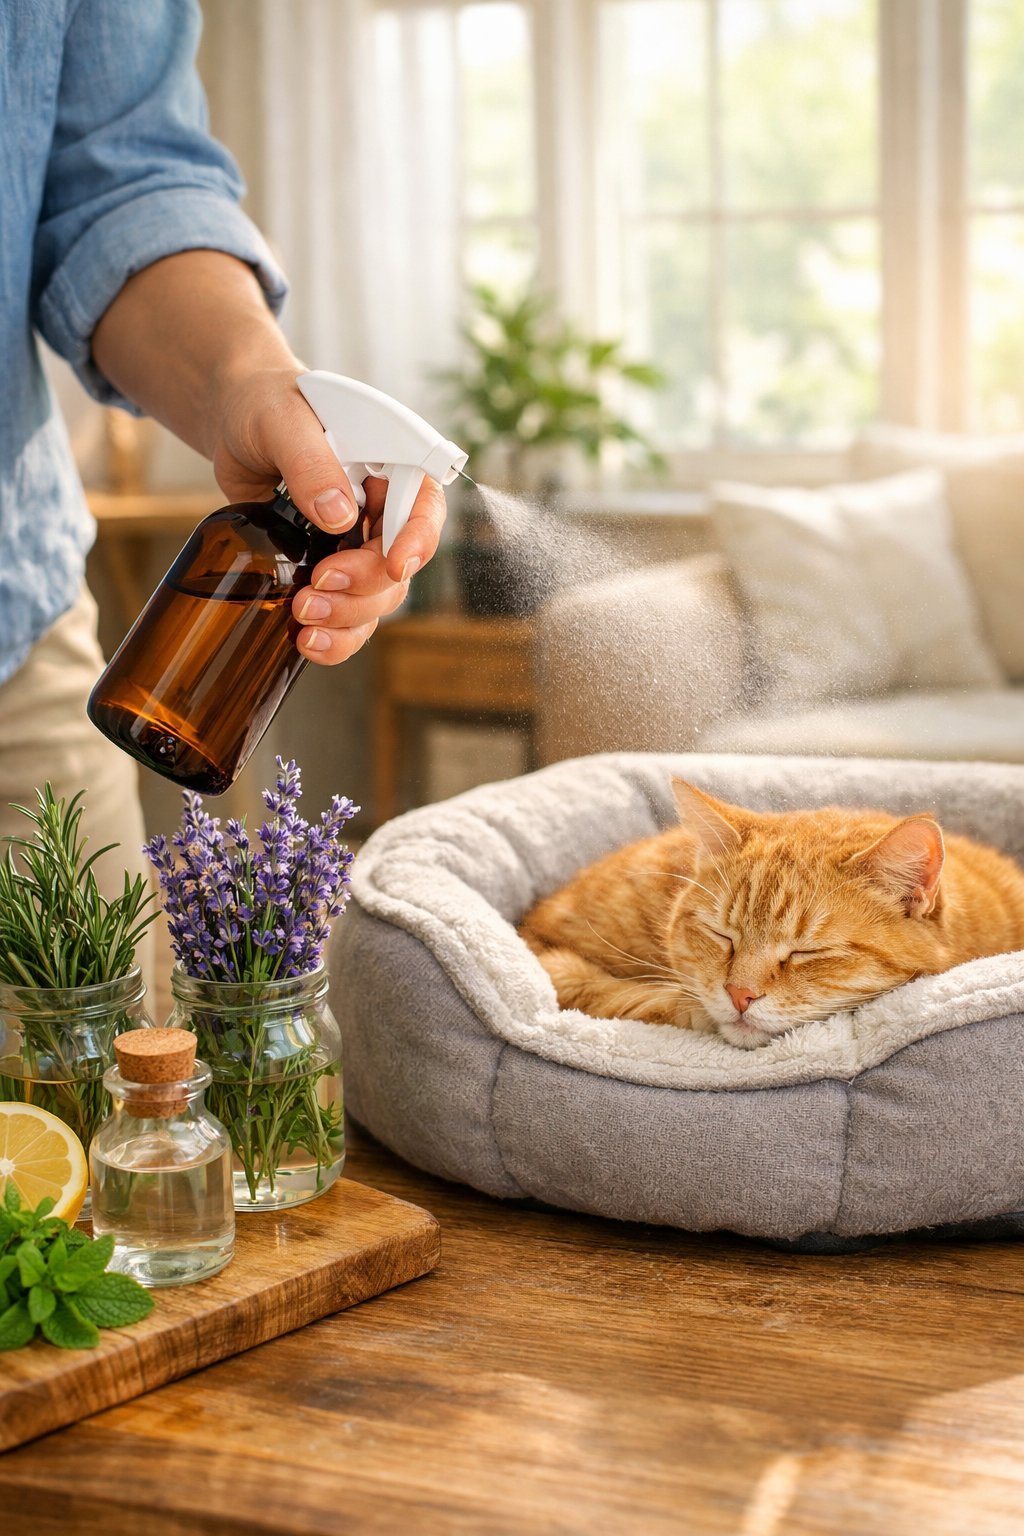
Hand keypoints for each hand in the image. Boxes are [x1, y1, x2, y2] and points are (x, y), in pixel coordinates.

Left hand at [211, 367, 446, 664]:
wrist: (233, 419)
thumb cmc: (263, 402)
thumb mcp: (280, 419)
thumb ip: (309, 461)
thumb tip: (338, 516)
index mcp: (392, 464)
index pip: (424, 507)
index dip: (418, 541)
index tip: (395, 566)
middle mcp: (384, 509)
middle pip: (399, 566)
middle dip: (363, 588)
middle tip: (316, 589)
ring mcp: (358, 542)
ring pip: (377, 599)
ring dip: (347, 619)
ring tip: (303, 620)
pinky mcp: (329, 565)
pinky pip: (347, 613)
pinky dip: (333, 636)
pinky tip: (305, 642)